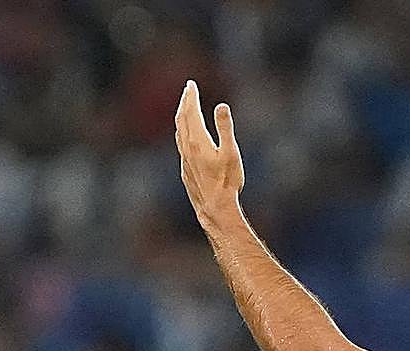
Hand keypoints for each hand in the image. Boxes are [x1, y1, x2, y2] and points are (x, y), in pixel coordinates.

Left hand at [175, 79, 243, 226]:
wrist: (214, 206)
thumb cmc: (227, 181)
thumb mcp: (231, 153)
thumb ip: (225, 128)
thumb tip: (221, 106)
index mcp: (198, 140)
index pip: (191, 112)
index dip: (191, 97)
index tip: (191, 84)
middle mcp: (187, 147)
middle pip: (182, 119)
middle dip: (184, 102)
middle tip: (188, 90)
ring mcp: (184, 158)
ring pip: (179, 131)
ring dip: (181, 116)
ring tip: (185, 107)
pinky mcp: (185, 169)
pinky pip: (180, 144)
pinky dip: (182, 131)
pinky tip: (185, 135)